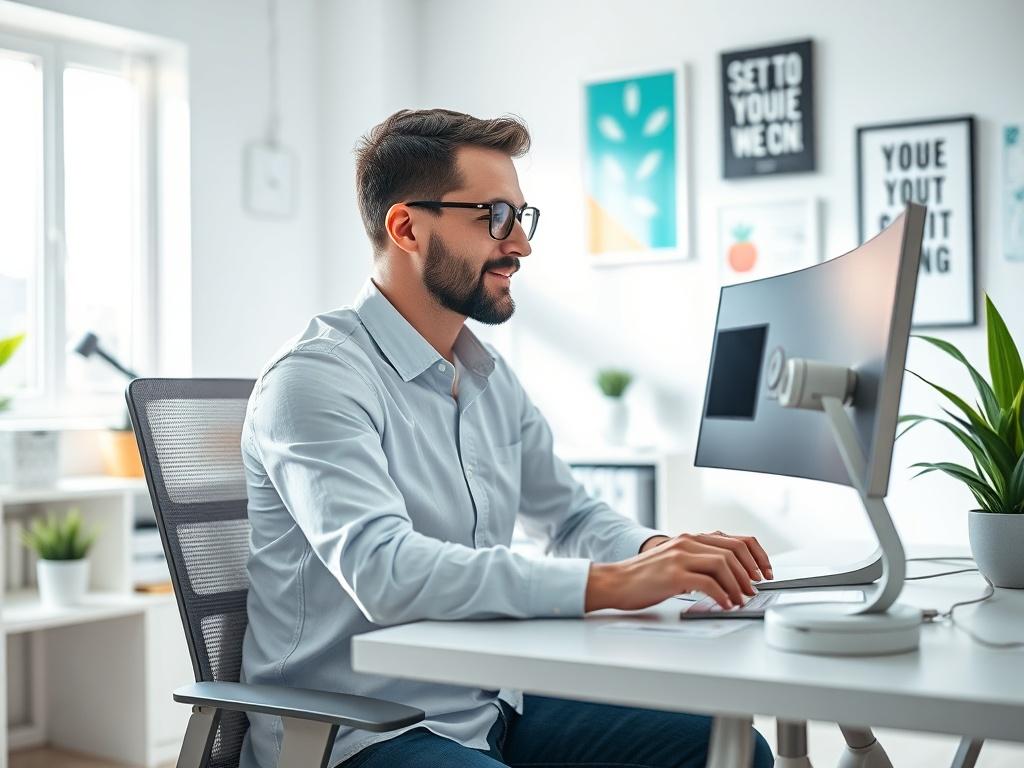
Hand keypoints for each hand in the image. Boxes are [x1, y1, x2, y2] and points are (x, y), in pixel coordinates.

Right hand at [586, 531, 772, 612]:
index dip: (757, 556)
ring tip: (741, 599)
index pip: (736, 540)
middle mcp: (687, 542)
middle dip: (752, 572)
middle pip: (734, 550)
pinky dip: (723, 595)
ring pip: (724, 564)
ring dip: (739, 585)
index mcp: (691, 538)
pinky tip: (726, 604)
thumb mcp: (676, 561)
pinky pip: (708, 583)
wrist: (615, 581)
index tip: (765, 572)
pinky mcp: (673, 575)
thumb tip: (731, 576)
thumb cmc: (644, 576)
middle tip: (755, 589)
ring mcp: (680, 557)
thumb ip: (699, 562)